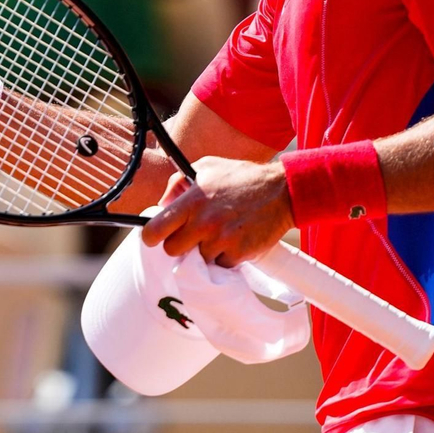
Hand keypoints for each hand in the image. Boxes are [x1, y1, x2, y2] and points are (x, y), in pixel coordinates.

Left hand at [142, 155, 293, 264]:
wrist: (282, 191)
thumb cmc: (241, 177)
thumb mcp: (205, 168)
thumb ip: (178, 183)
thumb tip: (162, 204)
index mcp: (192, 201)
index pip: (156, 229)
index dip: (151, 235)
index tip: (155, 235)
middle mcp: (204, 223)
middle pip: (173, 250)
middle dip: (179, 243)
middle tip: (191, 233)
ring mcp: (222, 240)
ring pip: (198, 259)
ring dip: (205, 249)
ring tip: (219, 231)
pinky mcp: (239, 254)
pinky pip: (220, 264)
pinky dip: (224, 256)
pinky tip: (234, 238)